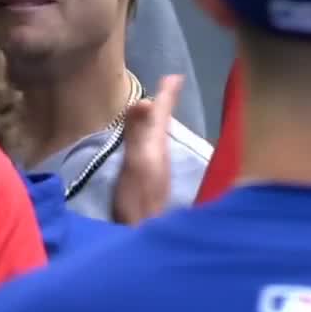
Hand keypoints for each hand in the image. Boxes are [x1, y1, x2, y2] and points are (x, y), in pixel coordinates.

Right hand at [112, 75, 182, 226]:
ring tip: (156, 107)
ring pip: (158, 137)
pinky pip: (151, 151)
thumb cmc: (138, 201)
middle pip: (161, 124)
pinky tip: (146, 143)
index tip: (174, 75)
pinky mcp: (148, 184)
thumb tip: (144, 101)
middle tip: (168, 84)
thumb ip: (137, 135)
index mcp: (156, 147)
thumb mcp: (136, 164)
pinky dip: (149, 138)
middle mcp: (159, 156)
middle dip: (164, 104)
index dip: (167, 96)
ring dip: (157, 121)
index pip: (162, 115)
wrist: (142, 236)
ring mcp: (155, 171)